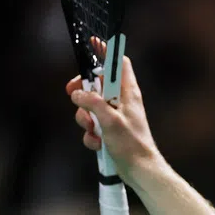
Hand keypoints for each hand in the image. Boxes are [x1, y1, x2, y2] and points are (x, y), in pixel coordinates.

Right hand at [67, 37, 161, 186]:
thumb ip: (94, 103)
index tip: (92, 44)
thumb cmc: (132, 145)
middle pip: (97, 84)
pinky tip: (98, 144)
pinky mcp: (110, 131)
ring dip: (86, 119)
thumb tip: (78, 94)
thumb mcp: (110, 120)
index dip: (106, 52)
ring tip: (95, 131)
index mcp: (128, 93)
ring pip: (90, 107)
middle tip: (73, 95)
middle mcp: (122, 102)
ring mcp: (115, 116)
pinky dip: (91, 136)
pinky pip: (92, 127)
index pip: (119, 63)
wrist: (140, 171)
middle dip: (83, 92)